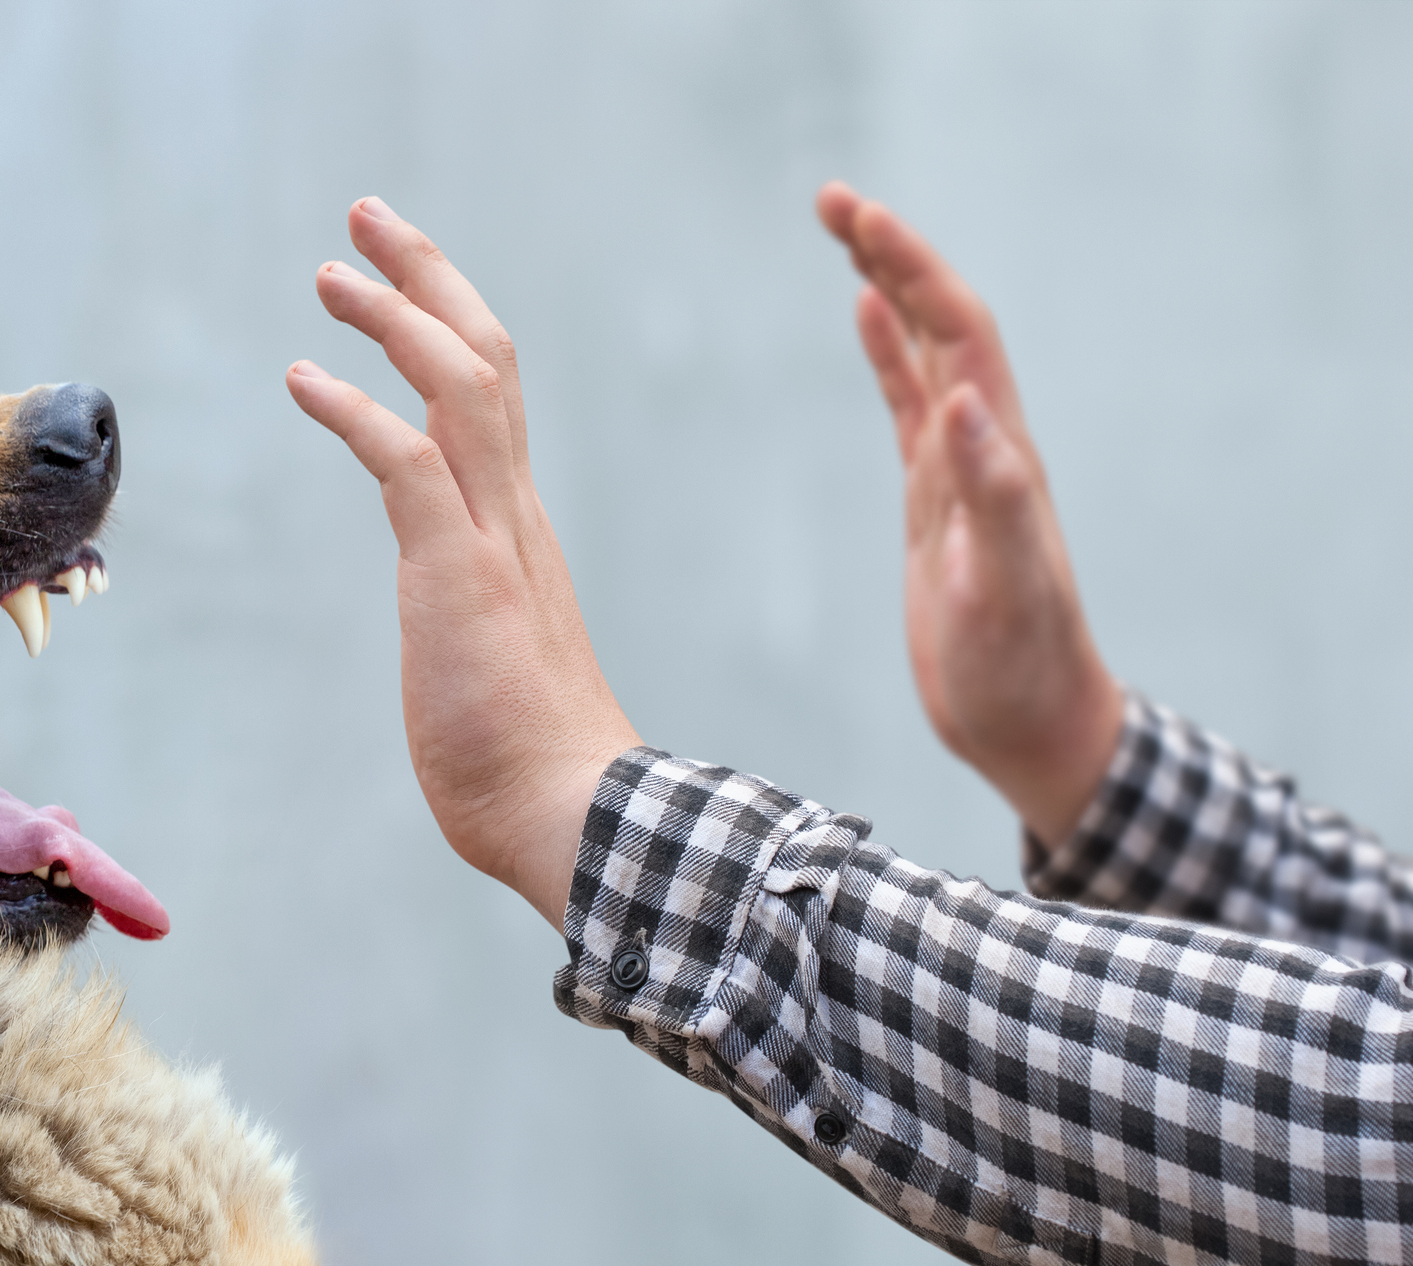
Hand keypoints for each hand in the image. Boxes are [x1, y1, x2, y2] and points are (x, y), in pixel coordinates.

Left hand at [286, 197, 638, 929]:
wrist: (575, 818)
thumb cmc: (529, 764)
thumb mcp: (489, 664)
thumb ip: (473, 625)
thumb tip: (459, 642)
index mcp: (518, 528)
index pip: (492, 395)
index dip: (446, 322)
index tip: (399, 280)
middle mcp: (513, 513)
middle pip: (484, 355)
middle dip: (426, 276)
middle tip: (367, 219)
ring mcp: (491, 539)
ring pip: (458, 383)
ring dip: (393, 316)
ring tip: (330, 272)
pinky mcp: (457, 574)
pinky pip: (406, 461)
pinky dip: (354, 409)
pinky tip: (303, 378)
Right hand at [815, 182, 1123, 843]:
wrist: (1031, 722)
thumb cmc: (1018, 667)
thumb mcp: (1003, 586)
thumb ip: (993, 493)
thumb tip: (962, 398)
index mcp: (999, 452)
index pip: (957, 332)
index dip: (912, 268)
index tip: (859, 219)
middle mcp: (985, 444)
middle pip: (940, 321)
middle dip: (892, 254)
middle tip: (830, 199)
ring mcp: (959, 468)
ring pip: (925, 351)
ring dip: (888, 286)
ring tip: (845, 231)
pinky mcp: (936, 499)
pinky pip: (908, 404)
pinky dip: (887, 352)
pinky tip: (864, 319)